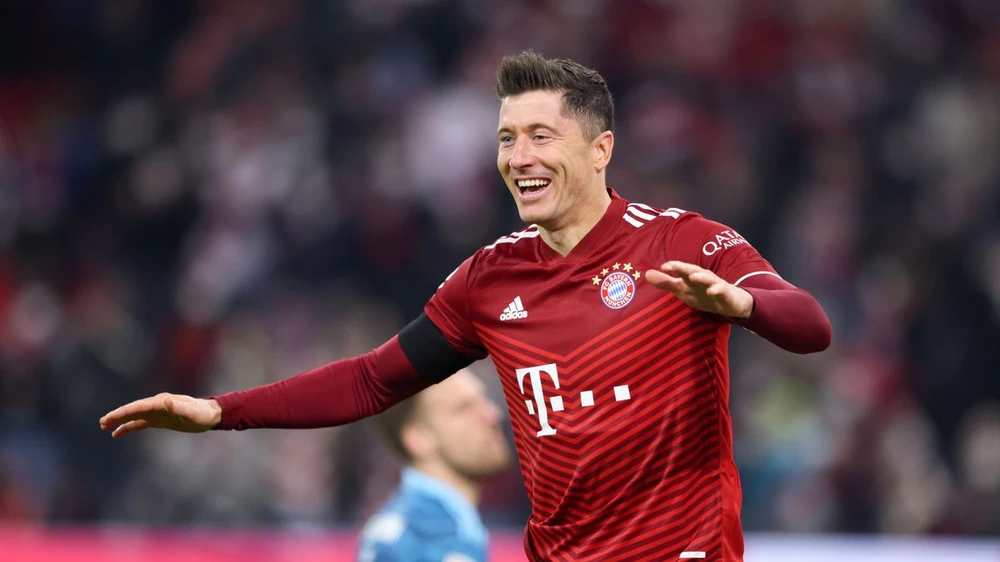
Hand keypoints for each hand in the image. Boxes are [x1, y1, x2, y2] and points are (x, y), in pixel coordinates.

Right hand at [99, 393, 222, 438]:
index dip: (124, 412)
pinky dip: (128, 427)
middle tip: (102, 423)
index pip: (138, 406)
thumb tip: (165, 401)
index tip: (110, 418)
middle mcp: (157, 405)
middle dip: (117, 415)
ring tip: (104, 427)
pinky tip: (118, 433)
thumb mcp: (191, 412)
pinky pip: (140, 423)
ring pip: (134, 416)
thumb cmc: (202, 414)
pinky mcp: (159, 420)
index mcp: (161, 402)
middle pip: (133, 410)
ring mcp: (157, 412)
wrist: (210, 415)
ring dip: (119, 420)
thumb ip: (179, 408)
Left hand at [645, 261, 753, 318]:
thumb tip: (647, 274)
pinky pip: (720, 290)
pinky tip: (711, 291)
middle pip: (693, 270)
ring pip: (708, 278)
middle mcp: (703, 277)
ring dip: (701, 277)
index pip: (681, 269)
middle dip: (683, 267)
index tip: (663, 267)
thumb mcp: (682, 290)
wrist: (729, 302)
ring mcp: (715, 284)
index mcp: (691, 276)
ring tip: (693, 276)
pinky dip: (716, 290)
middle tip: (672, 265)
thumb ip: (665, 282)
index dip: (673, 267)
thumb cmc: (702, 293)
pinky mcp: (725, 293)